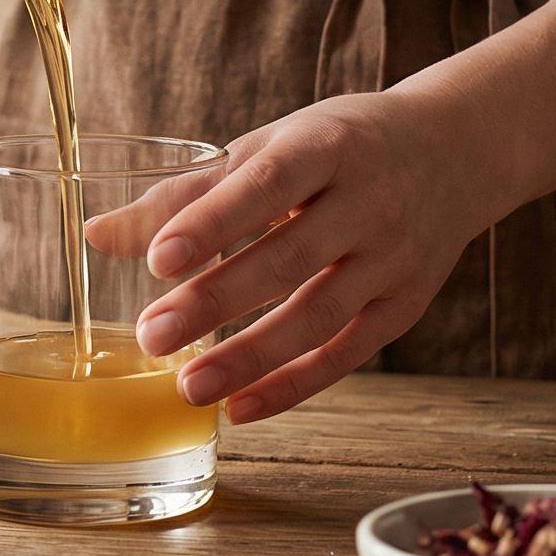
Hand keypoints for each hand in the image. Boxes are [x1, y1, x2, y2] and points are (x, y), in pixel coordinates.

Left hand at [105, 0, 555, 424]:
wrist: (455, 151)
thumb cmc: (339, 146)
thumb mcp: (272, 147)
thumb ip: (189, 193)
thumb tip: (99, 235)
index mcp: (326, 146)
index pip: (266, 184)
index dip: (213, 222)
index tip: (159, 260)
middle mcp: (367, 201)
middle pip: (288, 259)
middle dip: (216, 301)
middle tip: (150, 336)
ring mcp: (392, 258)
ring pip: (317, 316)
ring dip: (249, 357)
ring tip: (186, 387)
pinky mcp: (404, 305)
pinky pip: (346, 355)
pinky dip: (292, 385)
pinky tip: (239, 409)